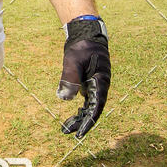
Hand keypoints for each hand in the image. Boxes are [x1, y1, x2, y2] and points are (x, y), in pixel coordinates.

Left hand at [57, 17, 110, 138]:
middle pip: (92, 109)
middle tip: (67, 133)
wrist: (85, 33)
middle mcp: (100, 85)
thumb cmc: (81, 46)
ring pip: (88, 105)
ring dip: (79, 116)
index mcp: (101, 82)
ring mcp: (95, 84)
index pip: (96, 107)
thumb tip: (65, 99)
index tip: (80, 133)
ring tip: (66, 127)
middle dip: (81, 122)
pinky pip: (85, 99)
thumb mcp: (73, 61)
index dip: (88, 122)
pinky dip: (79, 107)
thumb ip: (70, 79)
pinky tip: (73, 114)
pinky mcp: (89, 82)